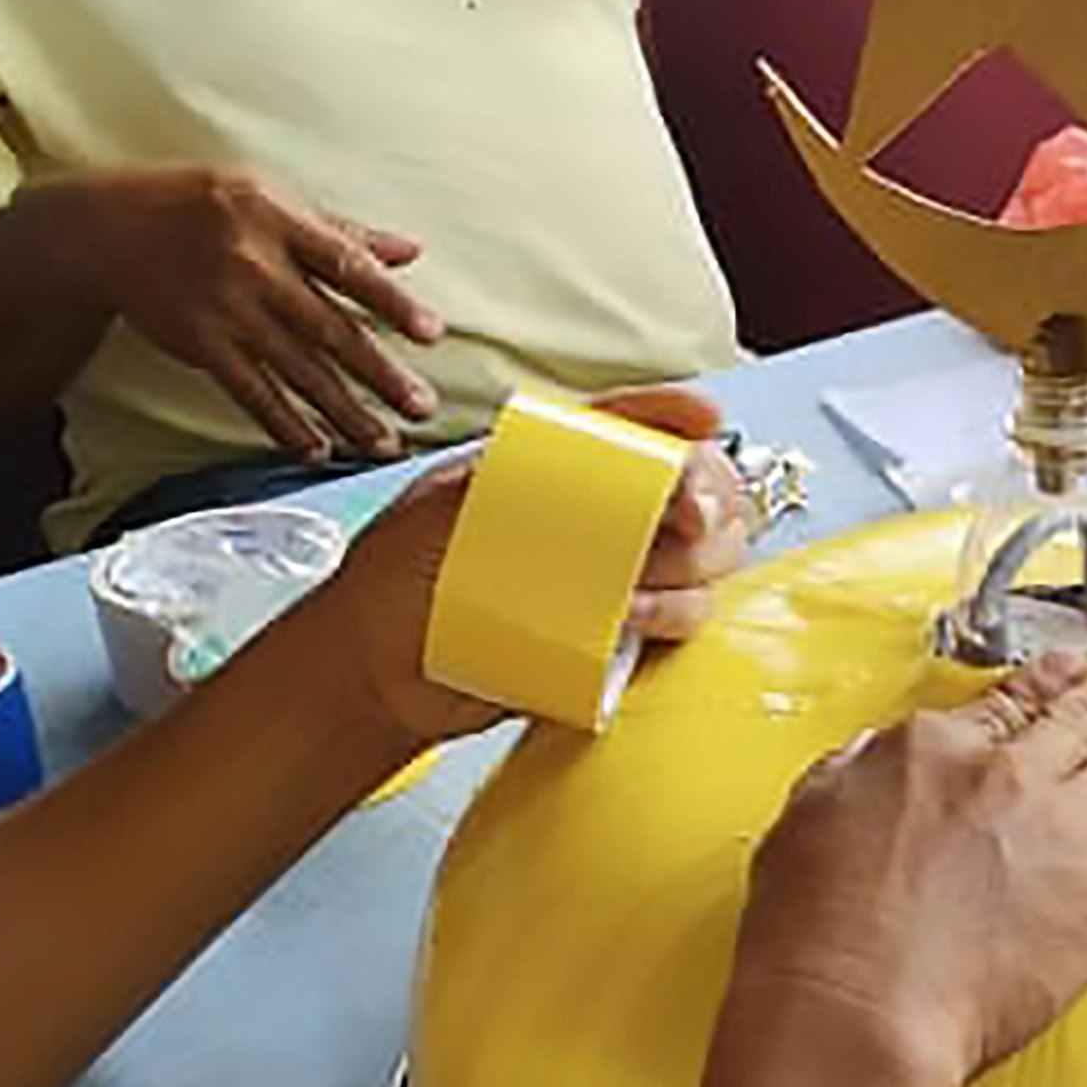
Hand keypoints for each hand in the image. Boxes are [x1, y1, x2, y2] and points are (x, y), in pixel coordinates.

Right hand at [41, 167, 445, 460]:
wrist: (114, 229)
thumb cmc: (202, 205)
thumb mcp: (269, 198)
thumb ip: (340, 230)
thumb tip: (409, 253)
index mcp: (281, 222)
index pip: (349, 266)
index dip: (393, 302)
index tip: (431, 334)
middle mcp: (258, 268)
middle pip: (332, 330)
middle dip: (381, 374)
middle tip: (423, 408)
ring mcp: (229, 312)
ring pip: (299, 371)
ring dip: (345, 412)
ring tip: (383, 443)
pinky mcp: (204, 345)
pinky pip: (252, 393)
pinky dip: (286, 424)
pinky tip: (317, 449)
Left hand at [266, 385, 763, 749]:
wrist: (375, 669)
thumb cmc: (397, 576)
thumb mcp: (446, 502)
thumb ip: (521, 477)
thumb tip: (605, 465)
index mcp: (561, 464)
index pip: (637, 422)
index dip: (678, 416)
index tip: (704, 421)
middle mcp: (602, 513)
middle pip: (701, 485)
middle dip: (711, 496)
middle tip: (689, 518)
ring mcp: (618, 574)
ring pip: (709, 555)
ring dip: (693, 564)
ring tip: (636, 588)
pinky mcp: (620, 636)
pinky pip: (684, 618)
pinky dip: (674, 614)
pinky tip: (632, 618)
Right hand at [727, 655, 1086, 1086]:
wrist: (858, 1007)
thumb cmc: (814, 932)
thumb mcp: (806, 819)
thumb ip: (851, 774)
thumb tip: (874, 755)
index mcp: (934, 750)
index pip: (1007, 702)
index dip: (1051, 681)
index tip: (1077, 669)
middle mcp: (1007, 774)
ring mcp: (1062, 830)